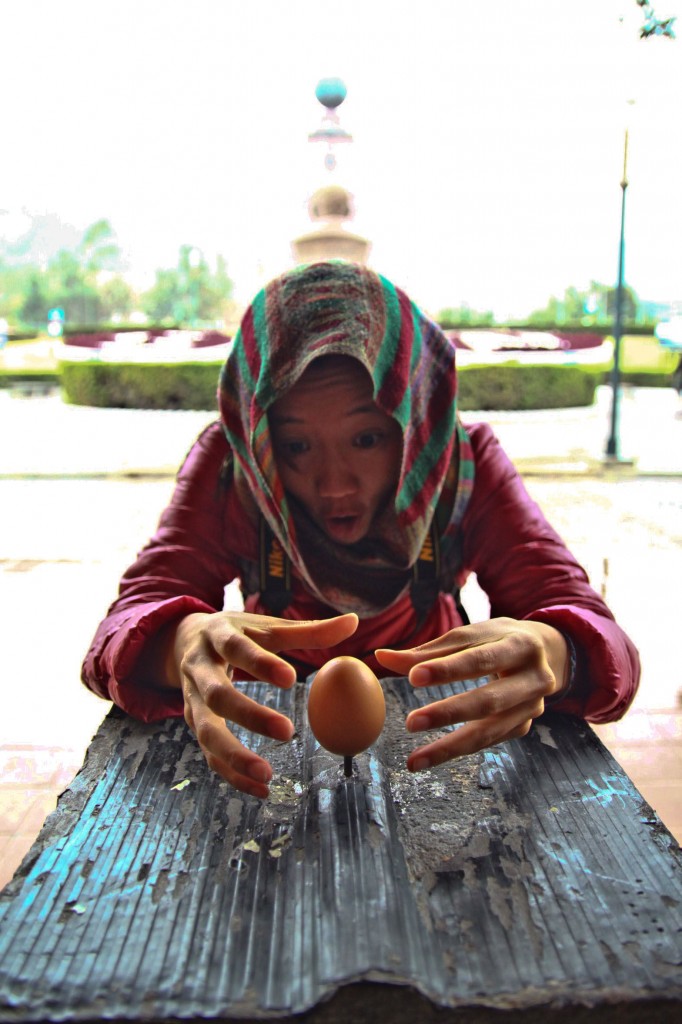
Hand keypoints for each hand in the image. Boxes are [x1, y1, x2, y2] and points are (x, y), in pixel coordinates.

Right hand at [162, 611, 358, 797]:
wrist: (186, 640)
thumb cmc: (237, 632)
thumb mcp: (267, 626)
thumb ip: (308, 630)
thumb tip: (353, 622)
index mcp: (218, 635)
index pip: (236, 648)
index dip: (261, 664)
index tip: (291, 679)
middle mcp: (199, 668)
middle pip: (217, 695)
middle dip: (249, 715)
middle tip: (288, 732)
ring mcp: (192, 698)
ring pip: (206, 731)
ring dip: (234, 755)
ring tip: (267, 775)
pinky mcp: (194, 722)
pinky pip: (208, 753)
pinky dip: (231, 774)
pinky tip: (260, 789)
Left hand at [375, 617, 567, 772]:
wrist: (545, 652)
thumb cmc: (497, 639)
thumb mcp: (470, 635)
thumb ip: (428, 650)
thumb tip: (381, 657)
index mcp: (521, 645)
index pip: (480, 658)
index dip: (448, 669)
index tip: (413, 677)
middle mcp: (535, 678)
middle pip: (489, 700)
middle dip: (449, 713)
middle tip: (410, 723)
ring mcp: (533, 707)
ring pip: (490, 732)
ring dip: (450, 747)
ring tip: (414, 760)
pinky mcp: (525, 726)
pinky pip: (489, 742)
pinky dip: (460, 750)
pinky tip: (431, 757)